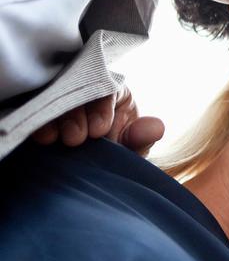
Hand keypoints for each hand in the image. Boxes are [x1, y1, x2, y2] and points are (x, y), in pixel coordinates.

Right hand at [31, 87, 164, 154]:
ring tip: (52, 139)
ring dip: (54, 117)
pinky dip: (38, 119)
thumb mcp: (131, 148)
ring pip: (55, 95)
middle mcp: (86, 90)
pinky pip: (38, 105)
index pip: (108, 89)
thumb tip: (157, 127)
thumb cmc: (114, 151)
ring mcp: (63, 97)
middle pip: (77, 90)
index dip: (102, 109)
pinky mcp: (44, 108)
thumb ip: (142, 139)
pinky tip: (39, 136)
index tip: (99, 131)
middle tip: (75, 139)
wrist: (89, 171)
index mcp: (113, 91)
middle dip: (75, 115)